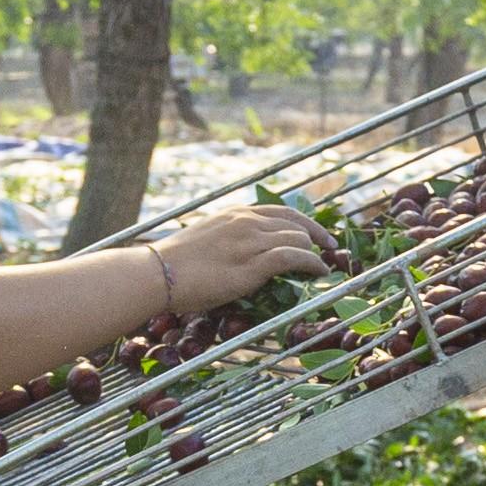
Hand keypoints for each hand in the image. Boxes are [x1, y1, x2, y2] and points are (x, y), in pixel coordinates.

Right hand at [153, 203, 328, 313]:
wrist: (158, 273)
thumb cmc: (175, 263)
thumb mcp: (207, 238)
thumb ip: (230, 238)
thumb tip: (244, 253)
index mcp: (236, 214)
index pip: (283, 212)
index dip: (307, 224)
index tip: (320, 236)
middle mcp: (246, 222)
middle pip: (296, 224)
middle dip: (316, 239)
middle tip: (327, 254)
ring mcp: (250, 242)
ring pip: (298, 239)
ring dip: (316, 254)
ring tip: (324, 267)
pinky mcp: (251, 265)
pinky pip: (293, 258)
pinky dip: (312, 263)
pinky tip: (319, 271)